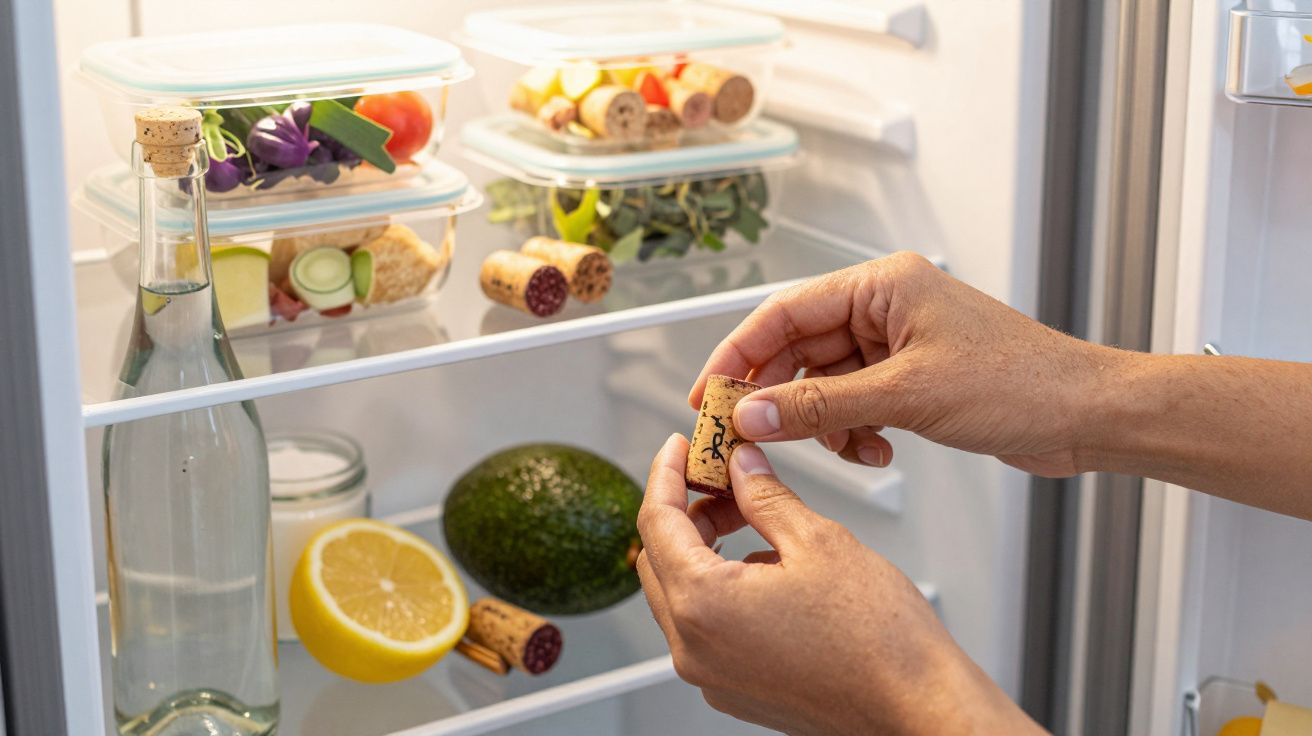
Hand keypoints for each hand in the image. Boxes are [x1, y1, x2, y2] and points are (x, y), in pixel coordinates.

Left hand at [635, 434, 1043, 735]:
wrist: (918, 709)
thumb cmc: (880, 641)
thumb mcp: (818, 541)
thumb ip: (765, 496)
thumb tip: (741, 467)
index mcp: (704, 606)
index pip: (657, 523)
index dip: (667, 474)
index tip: (680, 447)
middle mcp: (694, 650)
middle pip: (659, 559)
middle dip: (686, 510)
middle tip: (724, 476)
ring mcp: (712, 676)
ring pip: (680, 594)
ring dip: (704, 547)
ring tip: (753, 515)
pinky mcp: (734, 689)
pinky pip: (706, 627)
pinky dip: (721, 586)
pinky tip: (767, 564)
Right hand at [690, 252, 1125, 476]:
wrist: (1087, 415)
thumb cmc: (1020, 384)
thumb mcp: (906, 396)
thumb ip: (820, 406)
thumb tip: (753, 414)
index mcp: (883, 285)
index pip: (786, 312)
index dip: (739, 353)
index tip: (709, 394)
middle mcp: (886, 307)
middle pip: (800, 348)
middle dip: (778, 395)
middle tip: (749, 435)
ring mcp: (899, 344)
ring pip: (826, 382)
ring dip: (823, 422)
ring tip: (844, 448)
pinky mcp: (913, 379)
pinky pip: (855, 402)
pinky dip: (854, 431)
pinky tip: (877, 451)